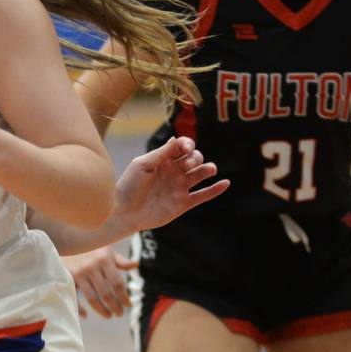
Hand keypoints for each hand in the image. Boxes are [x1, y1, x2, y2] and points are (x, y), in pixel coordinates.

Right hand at [65, 246, 138, 318]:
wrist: (65, 239)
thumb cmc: (90, 246)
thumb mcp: (105, 250)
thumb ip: (119, 260)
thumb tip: (135, 265)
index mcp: (104, 260)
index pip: (117, 283)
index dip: (124, 296)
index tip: (128, 305)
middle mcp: (91, 267)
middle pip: (105, 293)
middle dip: (115, 306)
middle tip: (119, 313)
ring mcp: (78, 273)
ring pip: (91, 298)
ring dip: (101, 310)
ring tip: (108, 315)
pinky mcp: (67, 277)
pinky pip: (74, 297)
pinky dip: (79, 309)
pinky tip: (85, 316)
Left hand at [115, 135, 229, 232]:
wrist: (124, 212)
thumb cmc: (129, 186)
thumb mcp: (142, 165)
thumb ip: (161, 153)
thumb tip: (176, 138)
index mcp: (163, 160)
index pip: (182, 147)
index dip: (188, 144)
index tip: (187, 148)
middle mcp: (173, 172)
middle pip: (195, 159)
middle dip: (195, 158)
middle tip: (187, 165)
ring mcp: (179, 187)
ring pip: (201, 174)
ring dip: (208, 169)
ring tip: (209, 169)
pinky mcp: (183, 203)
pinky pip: (203, 195)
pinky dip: (215, 189)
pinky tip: (226, 183)